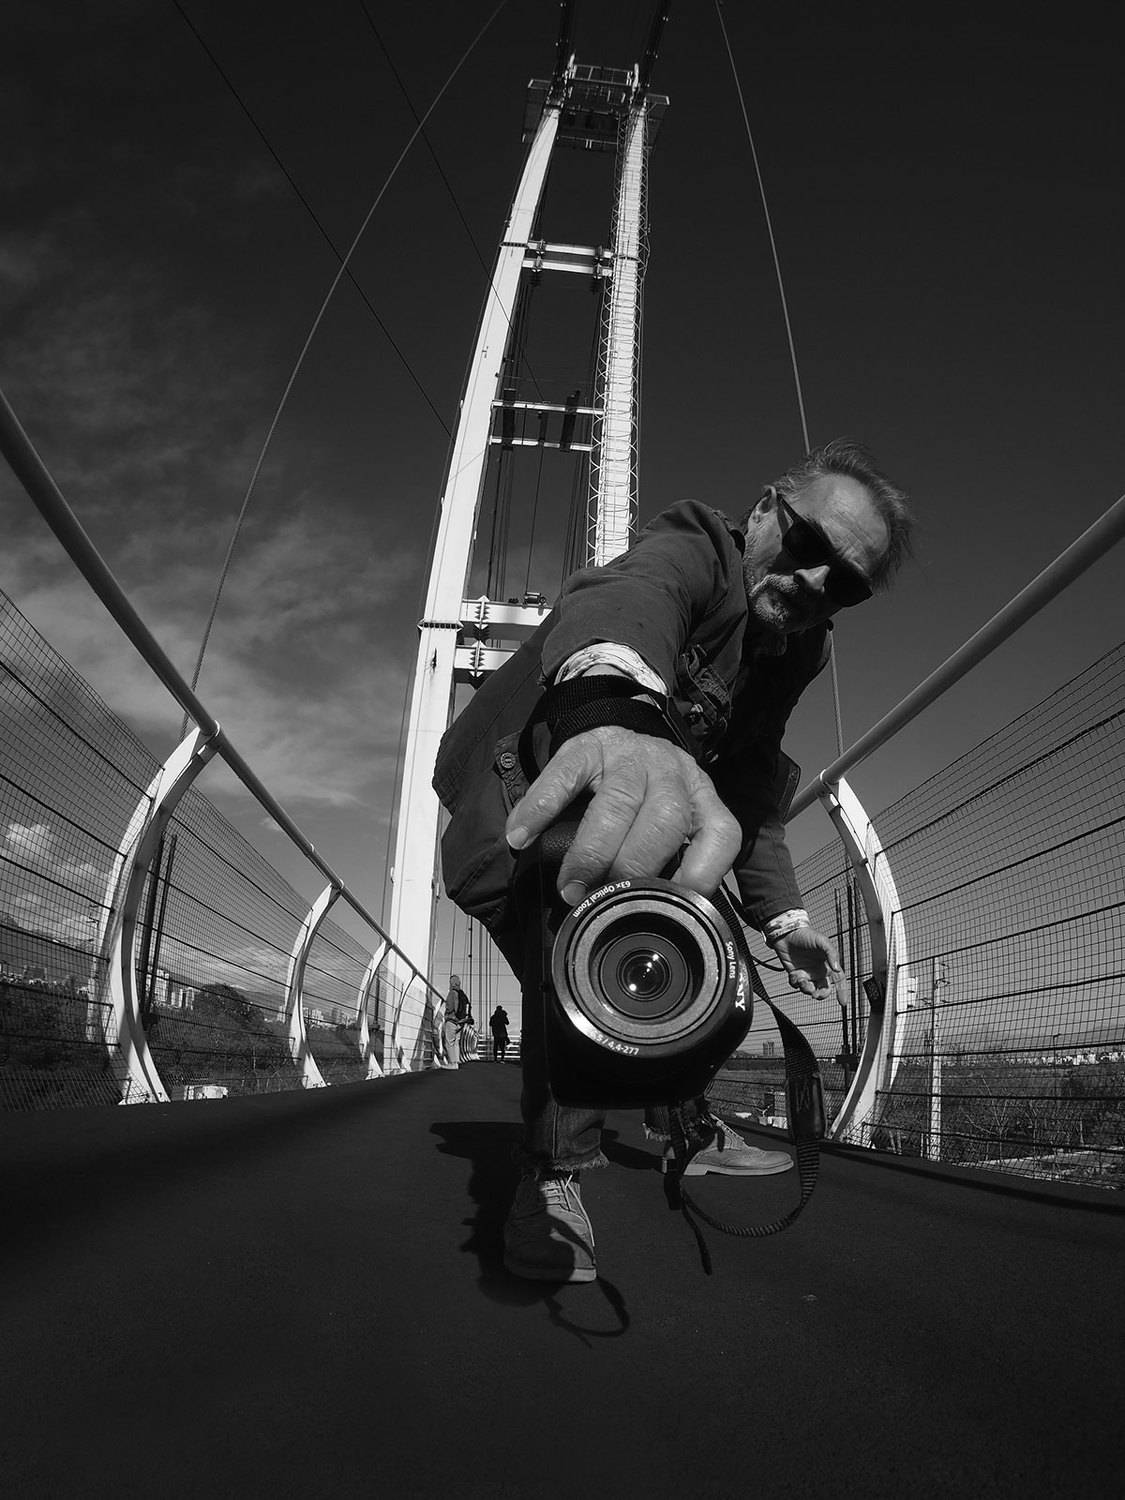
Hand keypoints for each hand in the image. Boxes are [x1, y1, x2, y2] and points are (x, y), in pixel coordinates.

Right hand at [505, 726, 741, 904]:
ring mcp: (630, 755)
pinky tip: (522, 836)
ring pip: (619, 802)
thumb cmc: (642, 798)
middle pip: (665, 821)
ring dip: (591, 852)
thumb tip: (648, 919)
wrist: (616, 737)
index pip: (720, 834)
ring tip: (569, 885)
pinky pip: (564, 776)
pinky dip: (541, 809)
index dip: (701, 873)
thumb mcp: (668, 824)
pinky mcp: (587, 745)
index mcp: (701, 798)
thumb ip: (668, 862)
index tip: (669, 904)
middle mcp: (672, 773)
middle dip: (633, 868)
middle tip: (601, 899)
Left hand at [772, 926, 842, 999]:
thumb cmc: (806, 935)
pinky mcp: (794, 974)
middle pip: (823, 989)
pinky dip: (795, 983)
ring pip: (809, 989)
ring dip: (806, 989)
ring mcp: (806, 974)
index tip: (843, 1002)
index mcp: (828, 965)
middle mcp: (818, 971)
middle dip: (821, 995)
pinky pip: (796, 985)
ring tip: (802, 981)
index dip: (842, 991)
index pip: (838, 980)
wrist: (786, 933)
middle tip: (816, 994)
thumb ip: (831, 953)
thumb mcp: (822, 941)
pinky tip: (794, 975)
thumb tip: (837, 969)